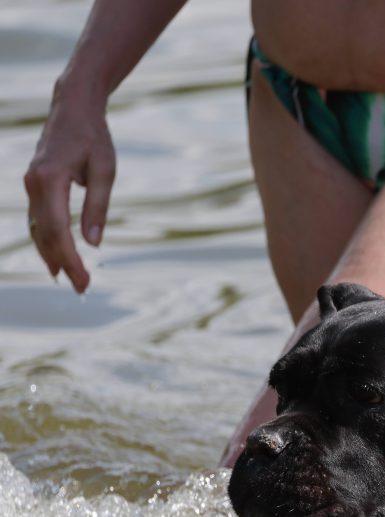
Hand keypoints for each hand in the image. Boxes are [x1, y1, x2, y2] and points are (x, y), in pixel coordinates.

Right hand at [24, 88, 114, 292]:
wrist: (73, 109)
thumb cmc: (94, 138)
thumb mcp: (105, 171)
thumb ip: (97, 207)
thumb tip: (93, 243)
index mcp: (50, 179)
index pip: (59, 230)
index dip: (71, 260)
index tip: (84, 281)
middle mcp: (33, 184)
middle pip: (45, 234)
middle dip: (62, 264)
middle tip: (81, 289)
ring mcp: (30, 185)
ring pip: (36, 229)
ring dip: (50, 255)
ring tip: (67, 279)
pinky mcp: (34, 186)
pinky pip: (37, 219)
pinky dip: (46, 240)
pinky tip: (56, 256)